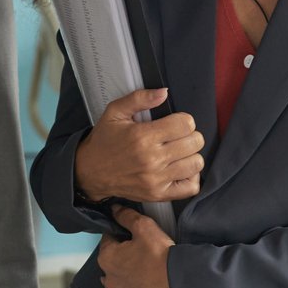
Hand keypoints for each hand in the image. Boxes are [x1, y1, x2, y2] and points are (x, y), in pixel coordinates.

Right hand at [74, 87, 203, 203]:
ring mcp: (157, 179)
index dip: (184, 119)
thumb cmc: (104, 140)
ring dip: (191, 155)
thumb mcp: (115, 112)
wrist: (90, 172)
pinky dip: (191, 176)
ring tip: (179, 151)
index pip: (185, 124)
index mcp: (143, 136)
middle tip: (177, 136)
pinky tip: (180, 168)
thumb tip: (163, 92)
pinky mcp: (158, 194)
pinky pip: (191, 187)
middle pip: (195, 142)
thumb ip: (139, 99)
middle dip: (189, 135)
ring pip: (196, 163)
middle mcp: (152, 159)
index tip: (175, 122)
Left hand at [98, 206, 174, 287]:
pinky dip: (138, 285)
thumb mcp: (144, 226)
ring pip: (122, 276)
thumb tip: (115, 209)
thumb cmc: (160, 256)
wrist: (179, 285)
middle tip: (145, 247)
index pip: (108, 238)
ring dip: (130, 269)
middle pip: (114, 258)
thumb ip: (126, 216)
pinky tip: (150, 279)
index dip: (122, 232)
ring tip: (149, 264)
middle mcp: (108, 279)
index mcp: (106, 257)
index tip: (135, 233)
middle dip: (125, 251)